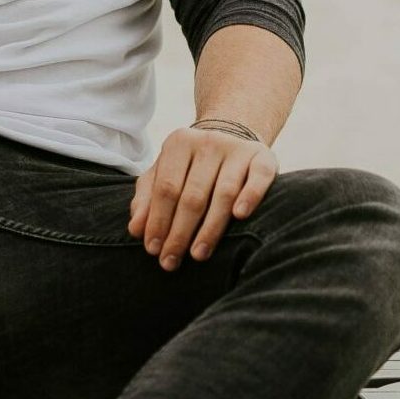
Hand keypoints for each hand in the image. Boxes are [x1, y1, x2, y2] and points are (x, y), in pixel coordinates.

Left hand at [127, 123, 278, 268]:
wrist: (232, 137)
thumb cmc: (192, 166)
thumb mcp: (164, 174)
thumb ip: (147, 200)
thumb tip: (136, 229)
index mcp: (179, 143)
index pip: (165, 188)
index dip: (157, 221)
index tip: (153, 249)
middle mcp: (208, 142)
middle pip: (192, 195)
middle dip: (180, 232)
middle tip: (171, 261)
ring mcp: (237, 149)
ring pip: (224, 193)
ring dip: (211, 227)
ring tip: (198, 254)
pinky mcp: (263, 157)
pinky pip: (259, 178)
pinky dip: (250, 196)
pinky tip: (240, 216)